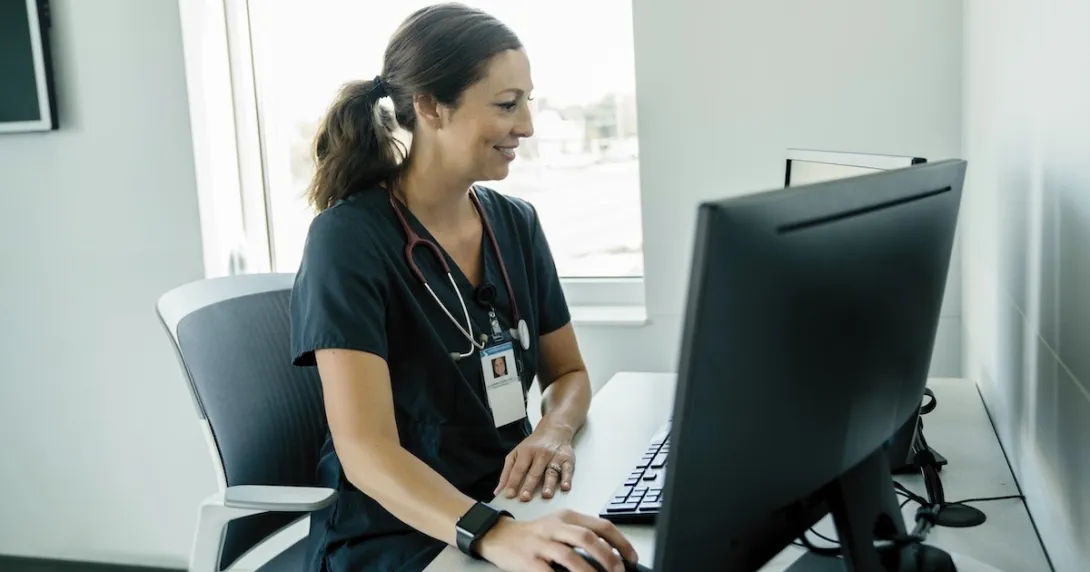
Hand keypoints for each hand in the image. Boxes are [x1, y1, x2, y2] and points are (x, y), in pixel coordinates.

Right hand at [477, 509, 638, 571]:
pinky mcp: (528, 560)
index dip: (620, 542)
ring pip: (570, 555)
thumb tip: (611, 556)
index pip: (601, 525)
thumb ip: (581, 536)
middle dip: (608, 557)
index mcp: (567, 517)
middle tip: (619, 571)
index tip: (632, 559)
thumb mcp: (559, 527)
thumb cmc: (534, 534)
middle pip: (587, 538)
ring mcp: (541, 543)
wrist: (498, 535)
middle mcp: (555, 527)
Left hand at [495, 425, 574, 500]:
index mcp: (526, 452)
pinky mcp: (567, 459)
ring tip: (546, 495)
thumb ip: (507, 472)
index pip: (518, 469)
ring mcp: (555, 457)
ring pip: (551, 472)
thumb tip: (498, 491)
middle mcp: (541, 454)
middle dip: (529, 485)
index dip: (513, 482)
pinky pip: (568, 470)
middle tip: (525, 498)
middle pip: (534, 472)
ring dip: (549, 484)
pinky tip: (565, 487)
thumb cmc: (533, 445)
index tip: (509, 495)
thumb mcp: (516, 454)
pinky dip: (567, 478)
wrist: (554, 430)